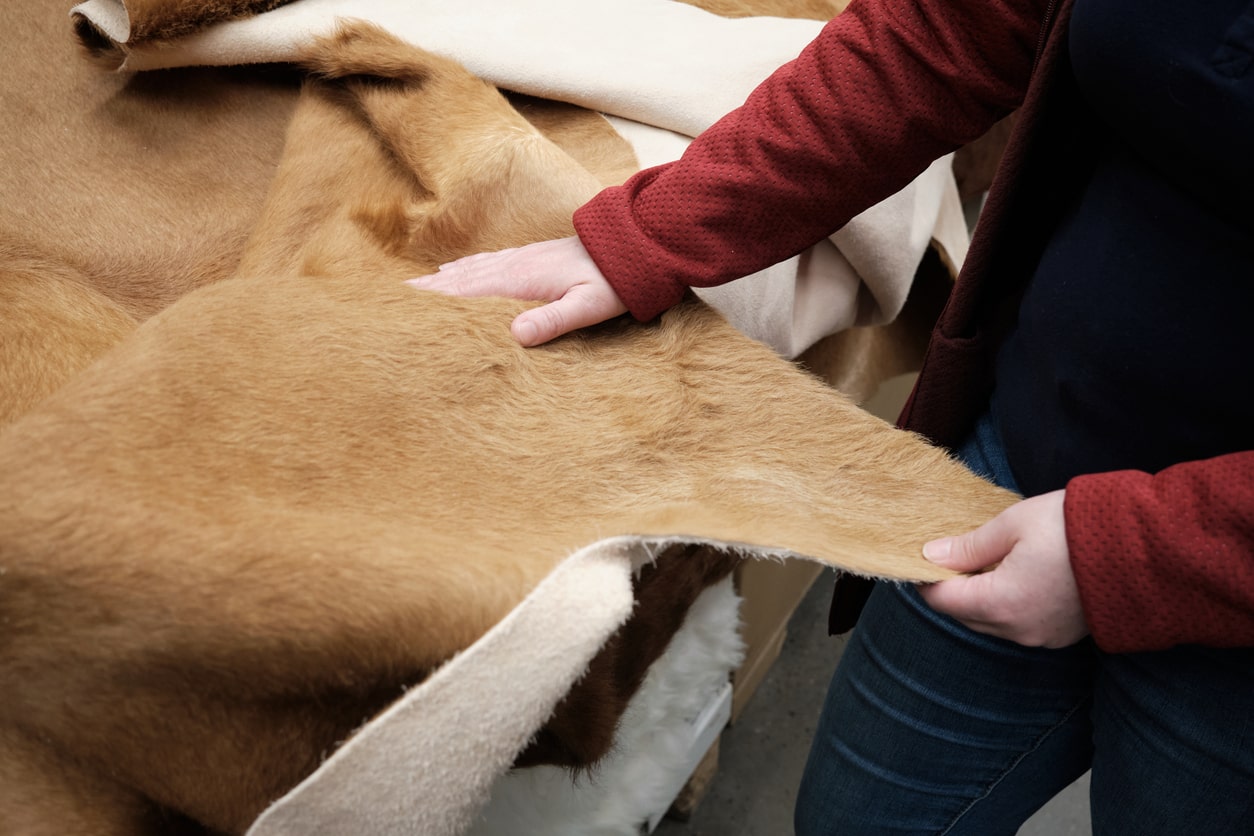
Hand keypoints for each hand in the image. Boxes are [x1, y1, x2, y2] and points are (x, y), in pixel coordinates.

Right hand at [406, 236, 627, 345]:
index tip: (403, 306)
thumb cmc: (614, 281)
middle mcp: (515, 265)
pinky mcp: (531, 256)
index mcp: (521, 280)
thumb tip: (516, 334)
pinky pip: (488, 262)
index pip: (469, 293)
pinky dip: (465, 268)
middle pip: (462, 280)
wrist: (633, 244)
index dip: (436, 300)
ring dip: (443, 279)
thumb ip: (553, 321)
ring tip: (416, 287)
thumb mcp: (587, 307)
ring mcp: (521, 258)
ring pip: (471, 270)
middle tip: (394, 299)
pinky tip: (457, 270)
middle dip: (429, 290)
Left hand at [917, 490, 1088, 647]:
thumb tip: (931, 556)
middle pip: (964, 615)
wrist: (1145, 550)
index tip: (923, 555)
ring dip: (981, 597)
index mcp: (1000, 603)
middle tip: (954, 553)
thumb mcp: (1013, 525)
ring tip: (988, 561)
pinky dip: (1008, 605)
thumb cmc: (1075, 530)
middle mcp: (1018, 630)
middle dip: (953, 588)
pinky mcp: (1062, 636)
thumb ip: (968, 546)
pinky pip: (1019, 625)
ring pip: (991, 622)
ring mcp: (1042, 637)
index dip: (925, 578)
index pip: (941, 600)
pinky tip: (1017, 575)